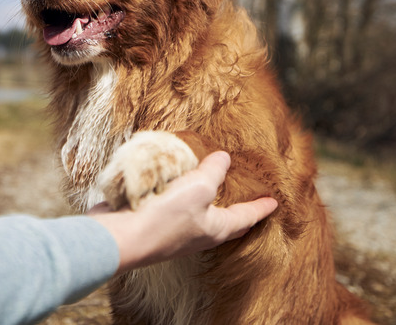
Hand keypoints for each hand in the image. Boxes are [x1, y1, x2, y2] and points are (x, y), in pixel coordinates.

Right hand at [87, 151, 277, 274]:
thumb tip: (225, 158)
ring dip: (206, 204)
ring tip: (211, 190)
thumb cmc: (165, 216)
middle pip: (225, 223)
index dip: (260, 208)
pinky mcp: (153, 223)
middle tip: (248, 203)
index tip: (274, 203)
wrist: (122, 237)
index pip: (245, 218)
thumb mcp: (198, 187)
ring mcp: (174, 232)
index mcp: (215, 229)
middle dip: (238, 214)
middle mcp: (198, 234)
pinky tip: (173, 186)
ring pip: (198, 217)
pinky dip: (178, 196)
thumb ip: (213, 171)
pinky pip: (172, 208)